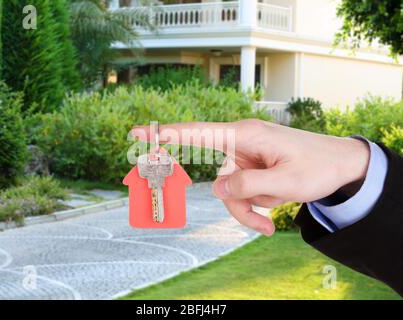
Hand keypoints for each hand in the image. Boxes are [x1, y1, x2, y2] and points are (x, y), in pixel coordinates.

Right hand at [132, 120, 369, 235]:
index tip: (139, 132)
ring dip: (249, 211)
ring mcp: (244, 159)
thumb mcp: (285, 182)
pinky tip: (274, 212)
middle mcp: (240, 145)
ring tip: (273, 221)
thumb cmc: (317, 166)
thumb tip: (216, 188)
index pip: (198, 133)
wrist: (340, 165)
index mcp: (245, 135)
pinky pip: (240, 194)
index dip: (167, 134)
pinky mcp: (250, 170)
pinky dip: (254, 208)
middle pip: (217, 180)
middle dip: (238, 205)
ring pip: (229, 193)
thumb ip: (246, 186)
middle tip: (262, 224)